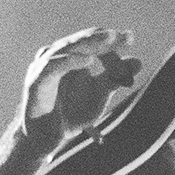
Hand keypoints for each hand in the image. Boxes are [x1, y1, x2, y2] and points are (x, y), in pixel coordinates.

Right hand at [15, 26, 138, 147]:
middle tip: (120, 34)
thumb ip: (114, 78)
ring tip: (108, 39)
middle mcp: (55, 57)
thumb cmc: (70, 115)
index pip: (91, 41)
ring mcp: (44, 68)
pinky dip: (70, 61)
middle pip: (80, 41)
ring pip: (66, 48)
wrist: (46, 139)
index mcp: (69, 58)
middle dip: (101, 37)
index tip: (130, 38)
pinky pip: (52, 66)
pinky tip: (89, 60)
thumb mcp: (98, 95)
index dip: (110, 40)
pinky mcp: (36, 82)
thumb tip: (138, 61)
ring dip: (88, 43)